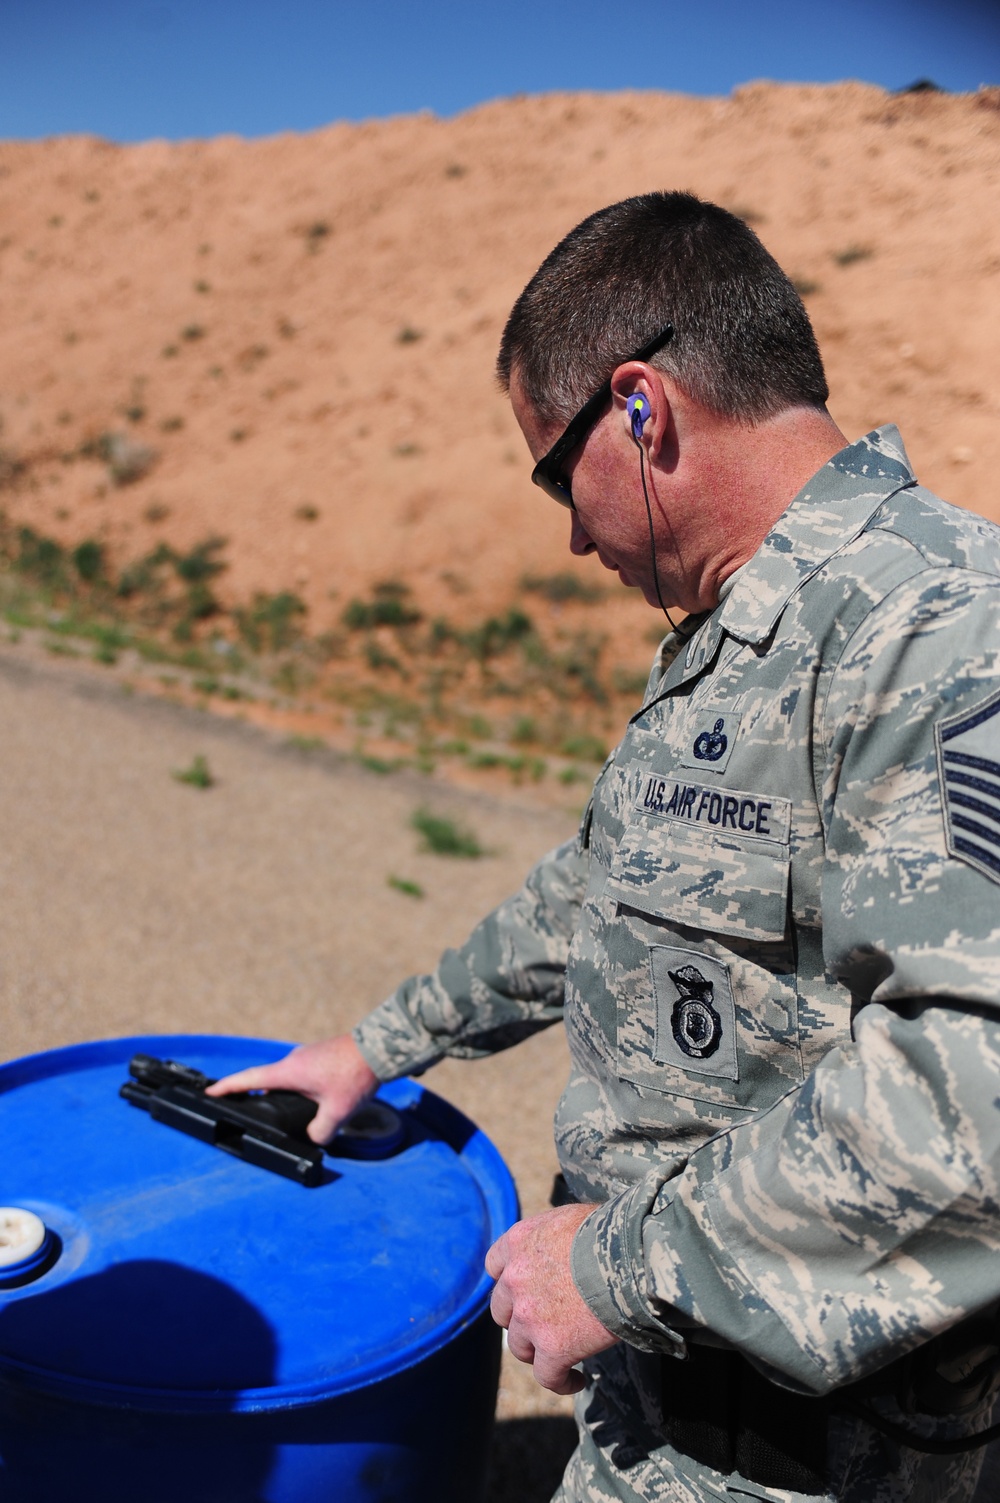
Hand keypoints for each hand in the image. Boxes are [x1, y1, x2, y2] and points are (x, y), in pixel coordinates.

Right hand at [205, 1034, 377, 1143]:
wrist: (379, 1048)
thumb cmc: (355, 1076)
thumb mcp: (337, 1112)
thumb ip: (321, 1132)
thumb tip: (315, 1138)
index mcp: (289, 1072)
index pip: (249, 1079)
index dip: (227, 1087)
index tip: (209, 1091)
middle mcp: (294, 1061)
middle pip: (267, 1080)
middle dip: (256, 1095)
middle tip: (244, 1109)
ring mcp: (308, 1056)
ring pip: (288, 1079)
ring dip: (284, 1093)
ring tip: (285, 1112)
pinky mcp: (321, 1056)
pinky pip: (302, 1075)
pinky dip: (300, 1088)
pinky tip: (314, 1101)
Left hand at [485, 1204, 617, 1394]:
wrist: (628, 1256)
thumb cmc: (609, 1231)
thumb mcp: (570, 1219)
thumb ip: (553, 1236)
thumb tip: (566, 1247)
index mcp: (518, 1243)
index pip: (495, 1266)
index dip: (510, 1282)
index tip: (523, 1292)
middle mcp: (516, 1279)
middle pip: (503, 1311)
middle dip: (520, 1318)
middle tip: (543, 1324)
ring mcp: (531, 1317)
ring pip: (520, 1346)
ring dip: (537, 1351)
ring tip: (560, 1355)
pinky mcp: (553, 1347)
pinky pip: (548, 1376)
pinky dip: (561, 1381)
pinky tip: (576, 1379)